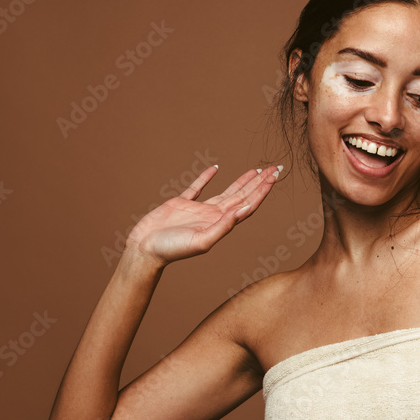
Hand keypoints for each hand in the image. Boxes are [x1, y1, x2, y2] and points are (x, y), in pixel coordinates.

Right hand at [124, 164, 280, 267]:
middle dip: (259, 183)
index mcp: (220, 224)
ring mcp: (198, 209)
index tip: (274, 177)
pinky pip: (197, 187)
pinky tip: (215, 169)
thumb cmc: (172, 250)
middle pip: (242, 196)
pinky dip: (206, 177)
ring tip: (256, 170)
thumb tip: (241, 211)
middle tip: (275, 169)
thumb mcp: (201, 241)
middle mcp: (213, 216)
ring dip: (242, 181)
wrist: (145, 250)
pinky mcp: (181, 203)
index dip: (262, 191)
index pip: (247, 205)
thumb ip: (222, 227)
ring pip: (226, 191)